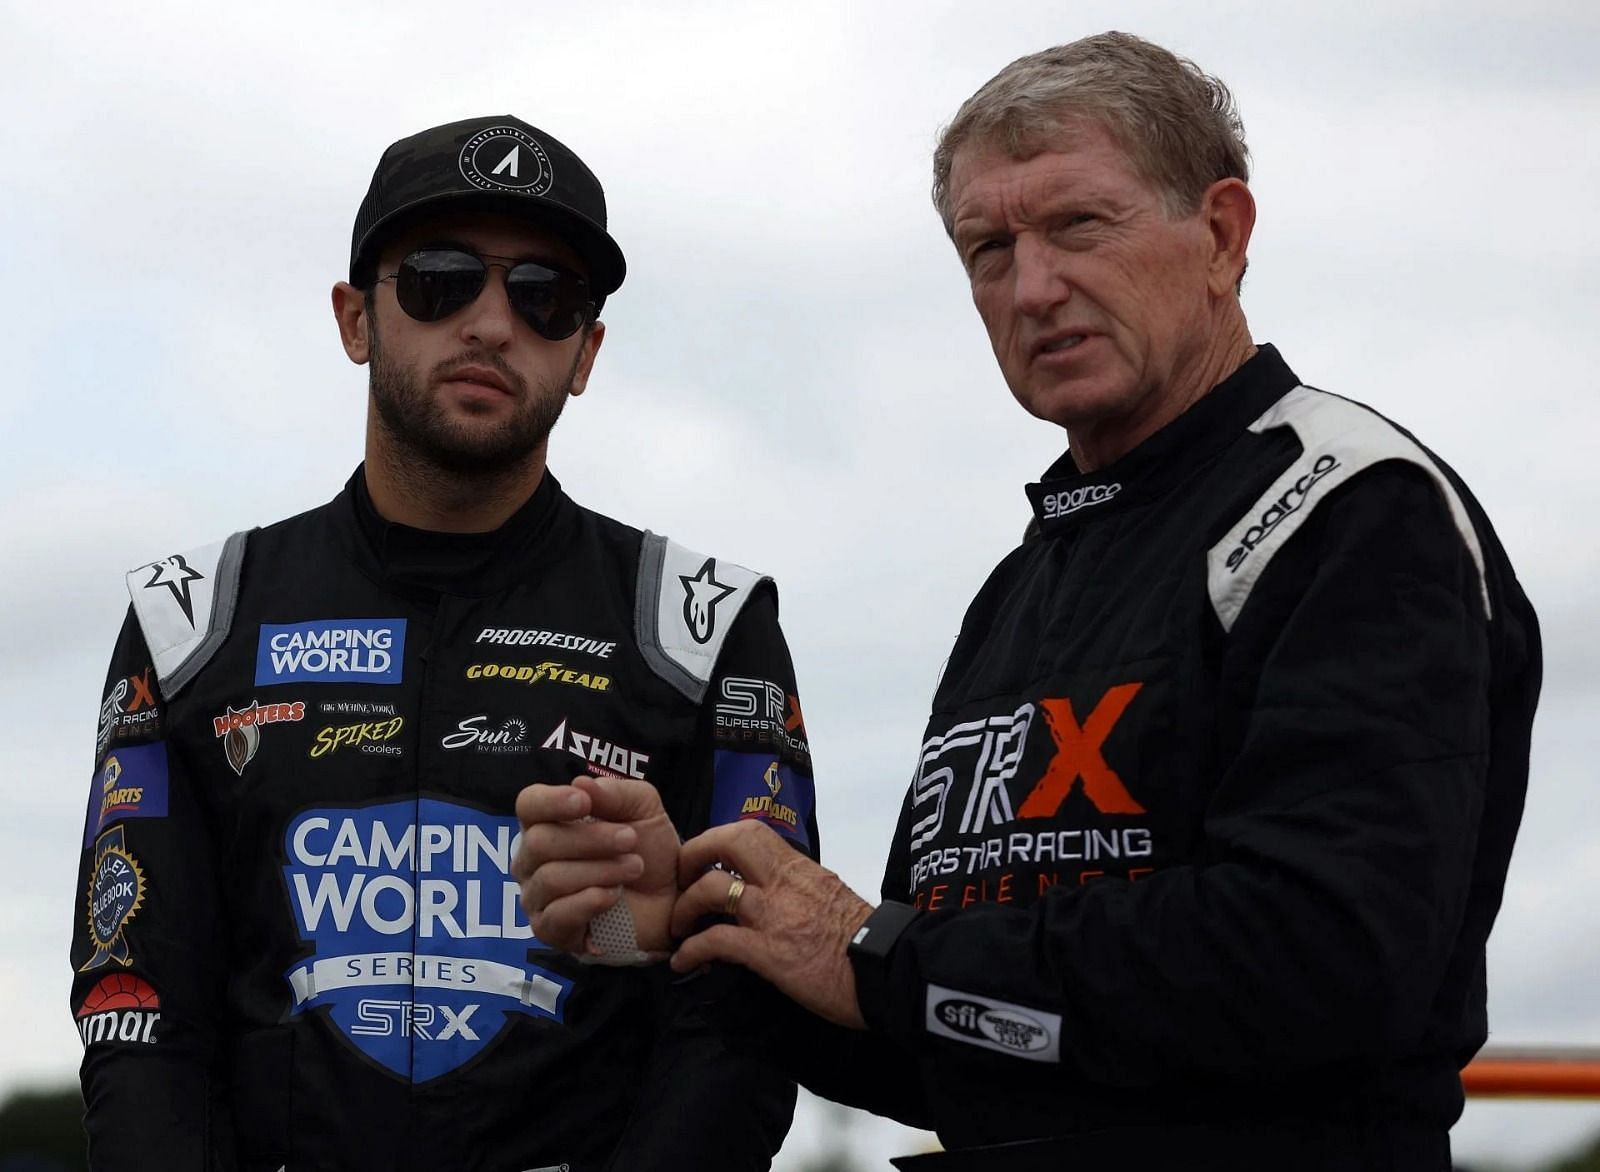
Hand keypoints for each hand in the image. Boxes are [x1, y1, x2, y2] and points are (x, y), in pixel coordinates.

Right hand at [512, 774, 679, 956]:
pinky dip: (589, 901)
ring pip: (550, 878)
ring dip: (600, 870)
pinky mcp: (550, 931)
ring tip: (633, 868)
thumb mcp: (644, 809)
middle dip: (591, 839)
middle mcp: (532, 859)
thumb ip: (617, 793)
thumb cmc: (649, 850)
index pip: (528, 805)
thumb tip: (581, 784)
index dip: (551, 801)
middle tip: (630, 840)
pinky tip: (614, 895)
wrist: (672, 899)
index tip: (584, 803)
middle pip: (539, 842)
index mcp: (548, 822)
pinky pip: (556, 916)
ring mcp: (537, 897)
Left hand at [669, 821, 872, 1028]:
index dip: (717, 840)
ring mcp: (772, 915)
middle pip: (727, 842)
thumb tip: (777, 891)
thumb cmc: (863, 937)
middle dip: (694, 854)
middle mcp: (782, 882)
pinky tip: (683, 962)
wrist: (886, 971)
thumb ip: (800, 887)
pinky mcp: (767, 953)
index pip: (751, 832)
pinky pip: (716, 941)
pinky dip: (691, 950)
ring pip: (712, 890)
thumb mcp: (830, 894)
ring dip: (685, 907)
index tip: (704, 859)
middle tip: (680, 877)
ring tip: (678, 927)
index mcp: (798, 867)